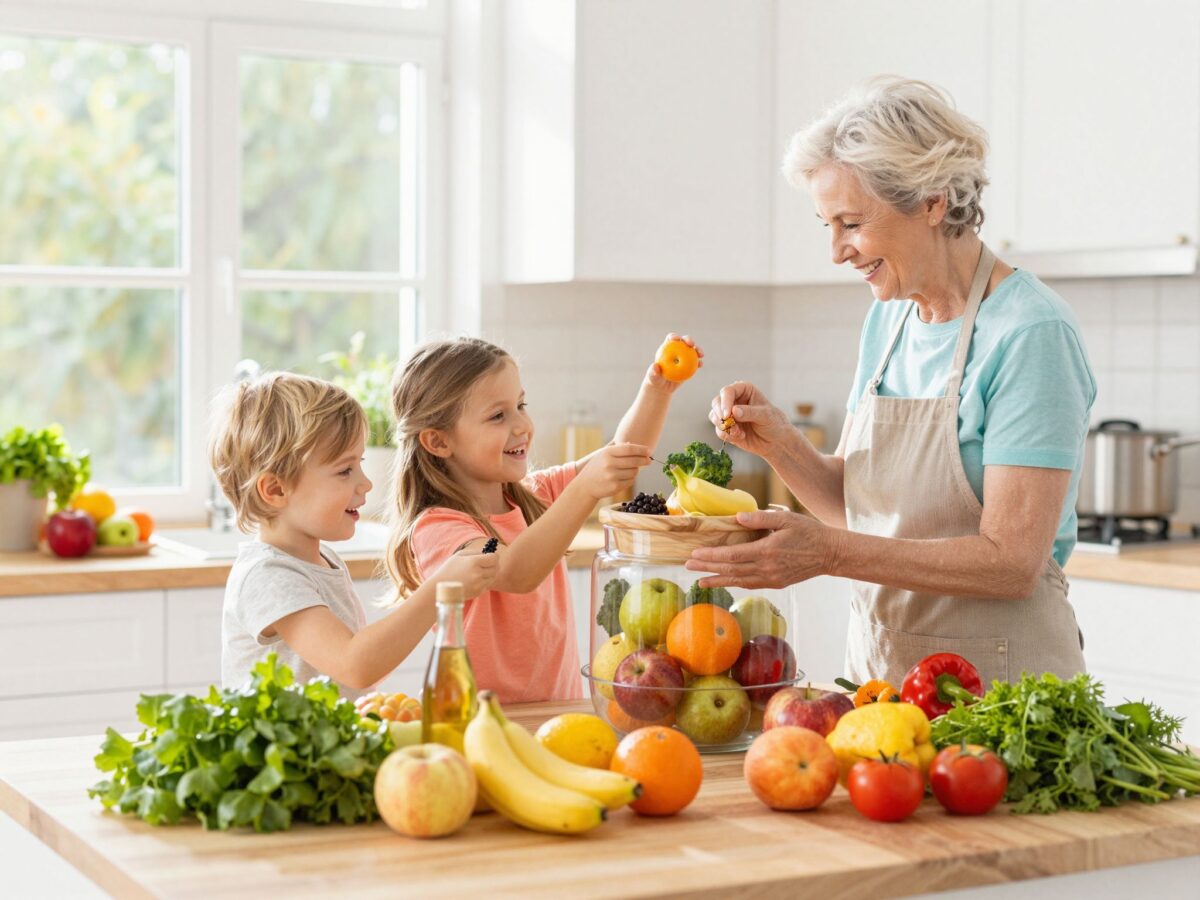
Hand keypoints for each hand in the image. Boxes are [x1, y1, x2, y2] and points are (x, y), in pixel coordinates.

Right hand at [432, 549, 500, 598]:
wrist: (440, 588)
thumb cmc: (448, 569)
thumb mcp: (459, 555)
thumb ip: (475, 552)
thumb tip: (487, 553)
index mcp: (474, 562)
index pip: (494, 558)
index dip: (494, 556)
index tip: (489, 556)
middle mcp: (478, 574)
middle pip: (496, 568)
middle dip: (493, 565)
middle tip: (486, 563)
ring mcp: (478, 584)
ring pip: (493, 577)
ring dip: (489, 573)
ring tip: (480, 571)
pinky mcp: (478, 592)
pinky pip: (487, 585)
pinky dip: (484, 582)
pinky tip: (475, 580)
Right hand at [576, 442, 651, 499]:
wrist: (585, 485)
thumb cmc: (596, 467)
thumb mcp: (603, 454)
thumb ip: (618, 449)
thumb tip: (633, 444)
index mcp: (607, 453)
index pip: (629, 449)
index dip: (641, 449)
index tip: (649, 451)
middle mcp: (609, 464)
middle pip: (634, 461)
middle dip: (644, 460)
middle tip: (649, 460)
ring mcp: (612, 476)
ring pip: (634, 472)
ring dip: (636, 470)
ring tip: (631, 469)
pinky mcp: (615, 487)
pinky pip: (630, 481)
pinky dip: (631, 479)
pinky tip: (625, 477)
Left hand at [647, 333, 703, 392]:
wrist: (662, 386)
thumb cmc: (655, 380)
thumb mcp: (652, 377)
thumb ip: (652, 372)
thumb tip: (655, 367)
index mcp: (666, 348)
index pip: (670, 339)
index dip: (674, 337)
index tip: (677, 339)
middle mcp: (676, 350)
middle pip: (683, 341)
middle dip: (688, 339)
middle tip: (691, 344)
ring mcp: (683, 357)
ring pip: (692, 350)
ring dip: (697, 350)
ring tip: (701, 354)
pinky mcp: (689, 365)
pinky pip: (695, 362)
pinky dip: (699, 362)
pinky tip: (701, 365)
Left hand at [684, 509, 835, 588]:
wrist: (830, 553)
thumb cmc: (809, 532)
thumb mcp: (786, 519)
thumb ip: (761, 519)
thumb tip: (737, 518)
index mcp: (767, 551)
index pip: (732, 556)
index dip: (712, 556)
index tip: (695, 555)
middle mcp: (767, 568)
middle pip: (731, 570)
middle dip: (708, 569)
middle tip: (688, 567)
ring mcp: (772, 578)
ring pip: (739, 581)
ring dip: (718, 581)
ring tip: (700, 581)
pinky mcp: (777, 583)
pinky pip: (750, 584)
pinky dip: (735, 583)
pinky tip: (725, 581)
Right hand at [708, 381, 792, 460]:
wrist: (776, 441)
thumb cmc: (774, 423)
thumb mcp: (765, 416)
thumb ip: (750, 412)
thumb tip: (734, 411)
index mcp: (744, 390)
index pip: (728, 391)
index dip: (725, 402)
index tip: (727, 415)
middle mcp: (734, 400)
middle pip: (716, 402)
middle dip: (720, 414)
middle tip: (727, 423)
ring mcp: (729, 414)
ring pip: (714, 416)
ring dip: (724, 426)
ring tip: (738, 432)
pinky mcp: (727, 427)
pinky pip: (719, 430)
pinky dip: (727, 434)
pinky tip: (740, 436)